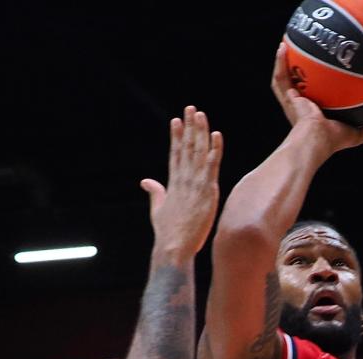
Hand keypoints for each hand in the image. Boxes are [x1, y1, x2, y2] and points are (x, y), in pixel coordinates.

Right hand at [140, 105, 222, 259]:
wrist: (174, 246)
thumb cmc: (168, 232)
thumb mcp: (158, 208)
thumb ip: (155, 192)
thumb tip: (146, 181)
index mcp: (173, 182)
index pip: (175, 153)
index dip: (176, 136)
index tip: (176, 120)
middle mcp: (183, 179)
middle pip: (186, 147)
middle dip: (189, 127)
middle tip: (190, 108)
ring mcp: (195, 183)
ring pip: (198, 151)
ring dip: (200, 131)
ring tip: (200, 114)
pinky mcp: (207, 190)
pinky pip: (213, 165)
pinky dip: (215, 149)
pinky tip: (216, 135)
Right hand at [271, 43, 362, 153]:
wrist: (316, 140)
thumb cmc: (333, 141)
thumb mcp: (356, 134)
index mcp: (314, 115)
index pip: (315, 97)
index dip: (316, 87)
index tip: (322, 74)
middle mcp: (301, 106)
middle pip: (297, 85)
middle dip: (297, 72)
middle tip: (302, 55)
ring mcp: (291, 101)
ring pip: (284, 79)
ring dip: (283, 63)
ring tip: (286, 46)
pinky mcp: (287, 97)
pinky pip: (280, 76)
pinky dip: (279, 62)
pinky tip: (282, 47)